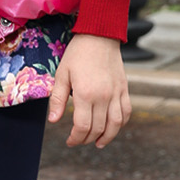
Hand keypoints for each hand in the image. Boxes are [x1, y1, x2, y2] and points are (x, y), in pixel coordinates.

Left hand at [48, 33, 129, 147]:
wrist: (99, 36)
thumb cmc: (77, 54)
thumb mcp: (62, 75)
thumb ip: (58, 99)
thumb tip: (54, 121)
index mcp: (86, 94)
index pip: (83, 126)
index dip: (75, 138)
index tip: (69, 141)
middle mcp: (104, 97)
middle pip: (98, 128)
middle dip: (87, 139)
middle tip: (78, 141)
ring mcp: (117, 93)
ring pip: (116, 124)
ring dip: (107, 137)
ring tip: (98, 143)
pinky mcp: (124, 89)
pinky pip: (126, 112)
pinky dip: (120, 124)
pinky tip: (113, 128)